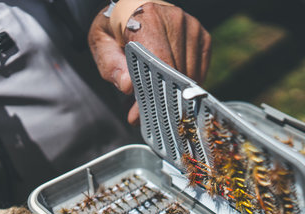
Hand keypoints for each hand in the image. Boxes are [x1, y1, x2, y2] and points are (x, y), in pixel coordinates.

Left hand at [88, 2, 210, 124]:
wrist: (134, 9)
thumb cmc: (116, 28)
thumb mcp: (101, 43)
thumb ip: (110, 65)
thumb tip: (128, 85)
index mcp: (149, 17)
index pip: (159, 63)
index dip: (152, 91)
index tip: (141, 112)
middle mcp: (175, 20)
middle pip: (175, 72)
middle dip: (158, 97)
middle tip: (141, 113)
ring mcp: (192, 28)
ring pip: (188, 76)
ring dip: (171, 92)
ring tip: (152, 95)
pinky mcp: (203, 38)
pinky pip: (198, 74)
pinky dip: (183, 84)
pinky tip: (168, 83)